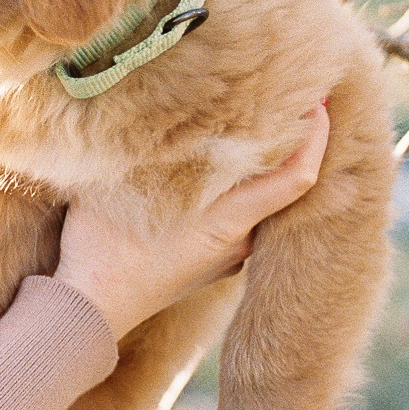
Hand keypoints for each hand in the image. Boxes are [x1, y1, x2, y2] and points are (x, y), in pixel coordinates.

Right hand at [55, 103, 330, 339]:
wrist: (87, 311)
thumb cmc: (101, 248)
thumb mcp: (122, 186)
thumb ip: (154, 148)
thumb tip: (166, 106)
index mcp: (229, 223)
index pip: (298, 178)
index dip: (317, 138)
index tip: (321, 101)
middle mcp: (240, 243)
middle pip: (283, 186)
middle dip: (287, 143)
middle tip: (284, 98)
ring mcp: (227, 256)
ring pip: (257, 203)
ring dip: (256, 168)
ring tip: (242, 127)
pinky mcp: (210, 262)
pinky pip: (236, 218)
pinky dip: (234, 190)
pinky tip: (209, 170)